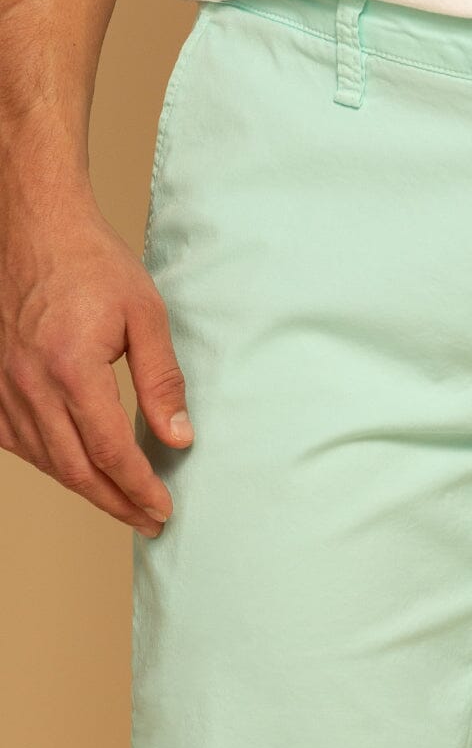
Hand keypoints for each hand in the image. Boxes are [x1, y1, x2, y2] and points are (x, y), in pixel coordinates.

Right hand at [0, 181, 191, 535]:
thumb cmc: (90, 262)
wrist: (34, 227)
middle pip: (76, 469)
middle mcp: (30, 384)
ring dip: (85, 488)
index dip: (139, 488)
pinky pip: (14, 441)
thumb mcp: (146, 315)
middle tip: (148, 520)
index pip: (112, 452)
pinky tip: (74, 469)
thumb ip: (163, 381)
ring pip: (45, 461)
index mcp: (72, 369)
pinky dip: (47, 463)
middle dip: (117, 503)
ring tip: (120, 501)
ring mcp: (3, 386)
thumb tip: (178, 438)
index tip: (163, 508)